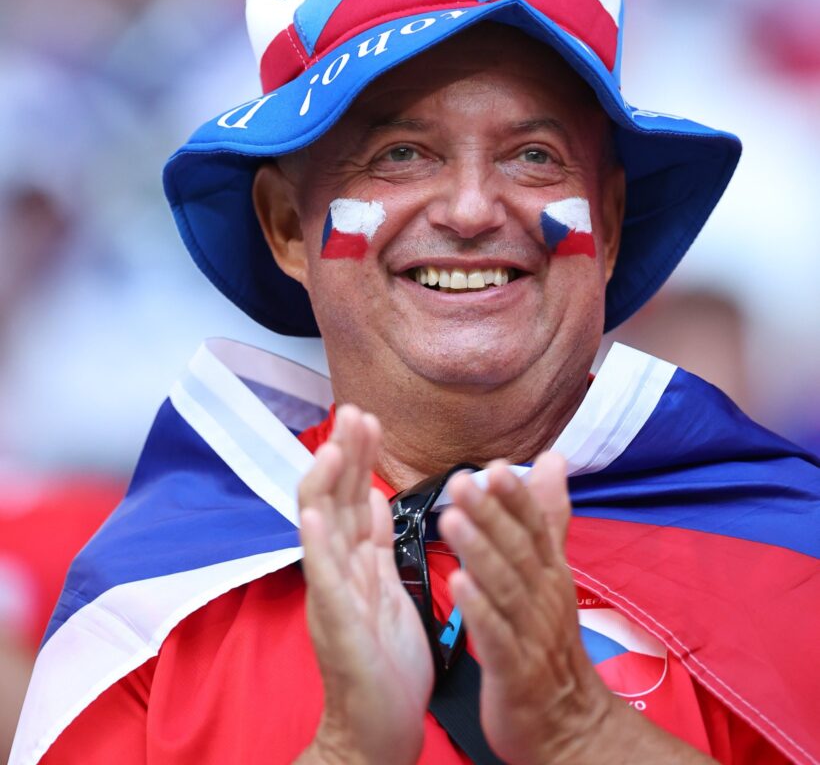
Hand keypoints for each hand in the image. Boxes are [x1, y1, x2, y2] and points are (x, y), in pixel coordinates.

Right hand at [295, 405, 433, 764]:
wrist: (377, 730)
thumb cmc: (385, 662)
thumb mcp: (386, 588)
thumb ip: (375, 543)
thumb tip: (371, 495)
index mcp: (356, 561)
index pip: (351, 494)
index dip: (358, 456)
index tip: (369, 419)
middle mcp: (337, 570)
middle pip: (334, 498)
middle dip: (344, 453)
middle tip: (354, 412)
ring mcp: (332, 594)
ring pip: (321, 527)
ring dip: (326, 484)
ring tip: (334, 446)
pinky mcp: (336, 623)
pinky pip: (323, 577)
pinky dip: (316, 542)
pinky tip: (314, 513)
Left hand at [438, 453, 612, 764]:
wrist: (566, 724)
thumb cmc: (548, 641)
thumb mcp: (551, 573)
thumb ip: (547, 516)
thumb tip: (552, 459)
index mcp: (549, 573)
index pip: (535, 527)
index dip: (517, 497)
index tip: (497, 466)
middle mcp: (543, 597)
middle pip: (518, 550)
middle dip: (491, 514)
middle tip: (462, 482)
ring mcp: (530, 634)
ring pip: (505, 587)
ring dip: (480, 552)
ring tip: (452, 521)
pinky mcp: (514, 671)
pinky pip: (495, 636)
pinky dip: (478, 609)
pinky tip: (458, 584)